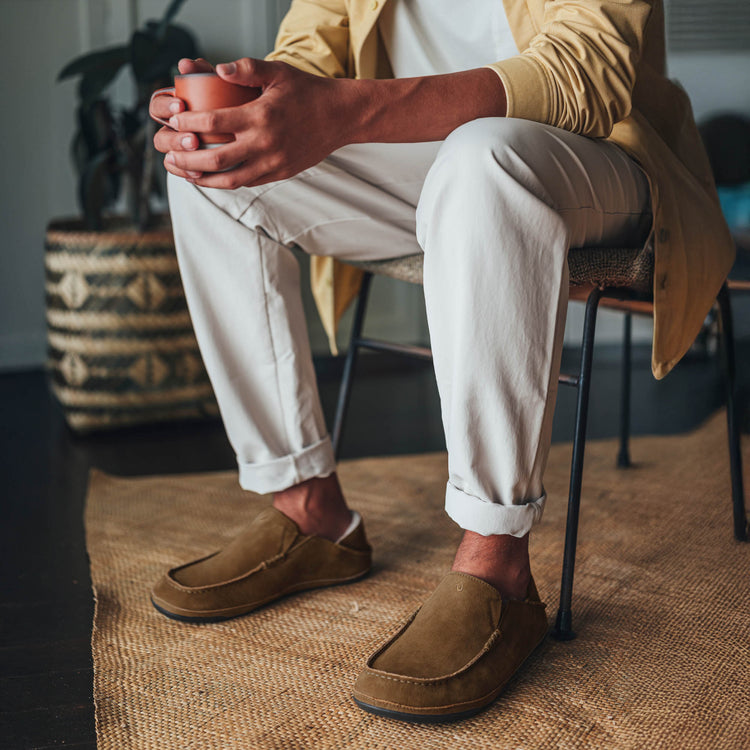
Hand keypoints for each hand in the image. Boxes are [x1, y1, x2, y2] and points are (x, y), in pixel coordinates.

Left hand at [163, 58, 355, 187]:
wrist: (340, 117)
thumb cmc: (307, 92)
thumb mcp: (278, 72)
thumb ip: (247, 68)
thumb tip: (217, 69)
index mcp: (261, 116)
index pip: (214, 123)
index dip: (189, 124)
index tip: (174, 122)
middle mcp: (265, 144)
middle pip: (216, 160)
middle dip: (187, 159)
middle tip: (170, 155)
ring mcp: (273, 163)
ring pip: (230, 180)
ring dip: (203, 179)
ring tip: (185, 173)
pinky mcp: (280, 173)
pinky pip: (247, 182)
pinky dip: (225, 182)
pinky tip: (210, 177)